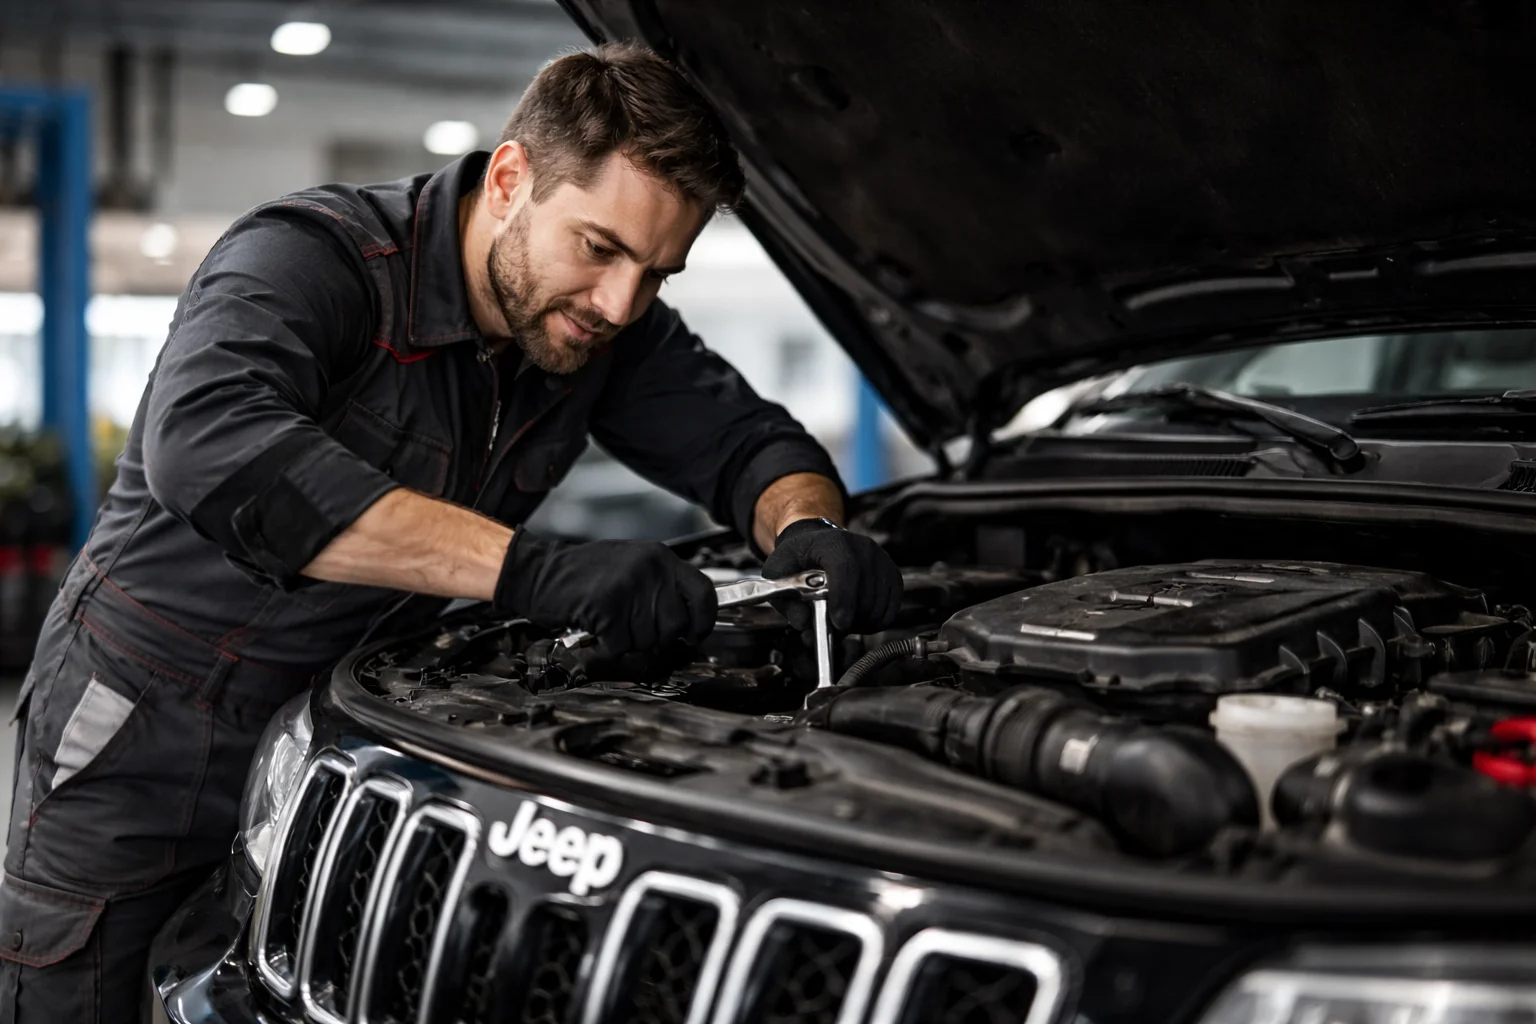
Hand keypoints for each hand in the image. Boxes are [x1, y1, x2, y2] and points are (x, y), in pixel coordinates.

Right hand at [494, 534, 717, 652]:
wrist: (539, 571)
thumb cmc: (584, 574)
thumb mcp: (632, 567)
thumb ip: (662, 588)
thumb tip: (690, 620)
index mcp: (660, 558)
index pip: (704, 594)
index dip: (703, 621)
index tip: (695, 634)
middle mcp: (650, 569)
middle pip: (676, 626)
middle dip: (657, 638)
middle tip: (633, 629)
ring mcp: (629, 587)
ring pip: (649, 640)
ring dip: (628, 642)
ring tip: (610, 621)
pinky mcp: (607, 607)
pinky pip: (621, 646)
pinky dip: (607, 646)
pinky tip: (596, 628)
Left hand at [761, 518, 902, 634]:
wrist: (818, 542)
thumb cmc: (799, 557)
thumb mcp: (779, 573)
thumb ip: (786, 600)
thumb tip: (803, 623)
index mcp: (832, 543)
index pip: (845, 568)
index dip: (844, 598)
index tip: (839, 623)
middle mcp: (862, 548)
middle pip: (864, 593)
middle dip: (848, 621)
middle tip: (830, 629)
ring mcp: (881, 560)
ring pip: (879, 606)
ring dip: (860, 624)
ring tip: (842, 621)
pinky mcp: (892, 575)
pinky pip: (891, 610)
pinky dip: (875, 622)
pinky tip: (857, 619)